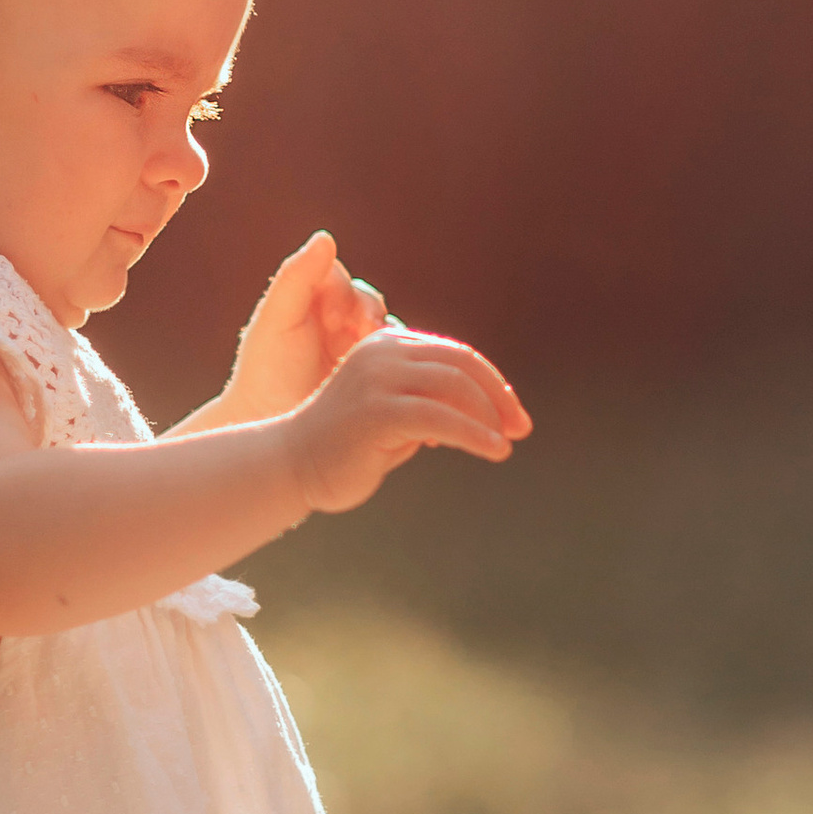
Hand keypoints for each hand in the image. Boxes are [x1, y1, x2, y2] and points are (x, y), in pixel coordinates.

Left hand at [217, 234, 389, 426]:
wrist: (271, 425)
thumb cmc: (265, 372)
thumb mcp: (276, 321)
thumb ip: (296, 278)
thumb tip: (326, 236)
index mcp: (312, 300)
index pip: (341, 281)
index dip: (344, 294)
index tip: (332, 320)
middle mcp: (337, 319)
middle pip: (369, 302)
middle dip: (368, 315)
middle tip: (361, 336)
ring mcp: (356, 347)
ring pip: (387, 330)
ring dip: (385, 340)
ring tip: (376, 362)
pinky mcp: (374, 375)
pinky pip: (399, 361)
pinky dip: (400, 364)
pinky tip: (393, 375)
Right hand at [285, 323, 528, 516]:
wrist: (291, 467)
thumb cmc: (346, 449)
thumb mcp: (395, 415)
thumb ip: (430, 403)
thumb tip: (484, 411)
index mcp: (387, 346)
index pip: (454, 355)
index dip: (491, 384)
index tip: (512, 416)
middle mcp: (383, 353)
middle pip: (461, 363)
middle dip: (497, 397)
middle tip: (521, 428)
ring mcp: (378, 379)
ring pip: (455, 387)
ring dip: (490, 416)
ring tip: (507, 443)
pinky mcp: (377, 411)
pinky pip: (441, 417)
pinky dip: (474, 434)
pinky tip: (494, 450)